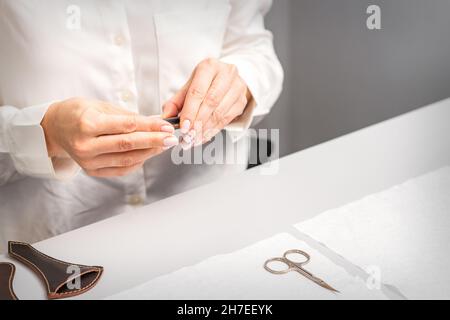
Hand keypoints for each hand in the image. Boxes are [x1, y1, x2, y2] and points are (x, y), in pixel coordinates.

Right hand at [41, 98, 178, 176]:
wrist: (55, 128)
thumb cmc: (78, 112)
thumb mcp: (100, 105)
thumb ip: (126, 116)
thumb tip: (153, 122)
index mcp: (88, 124)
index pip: (127, 126)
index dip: (150, 127)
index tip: (167, 126)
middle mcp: (87, 145)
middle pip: (129, 145)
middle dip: (154, 141)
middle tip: (172, 138)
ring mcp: (89, 161)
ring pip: (127, 159)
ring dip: (149, 153)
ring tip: (163, 145)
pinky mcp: (92, 171)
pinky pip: (121, 169)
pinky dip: (137, 162)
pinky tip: (148, 154)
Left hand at [162, 58, 251, 147]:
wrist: (227, 79)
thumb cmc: (205, 83)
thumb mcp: (189, 87)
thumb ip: (176, 102)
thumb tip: (165, 117)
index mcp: (208, 67)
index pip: (198, 91)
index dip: (190, 111)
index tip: (183, 126)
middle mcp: (226, 74)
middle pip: (211, 102)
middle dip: (198, 122)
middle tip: (188, 136)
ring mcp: (237, 87)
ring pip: (220, 112)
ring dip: (205, 129)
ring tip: (194, 139)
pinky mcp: (242, 100)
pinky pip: (227, 119)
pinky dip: (213, 130)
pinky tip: (204, 136)